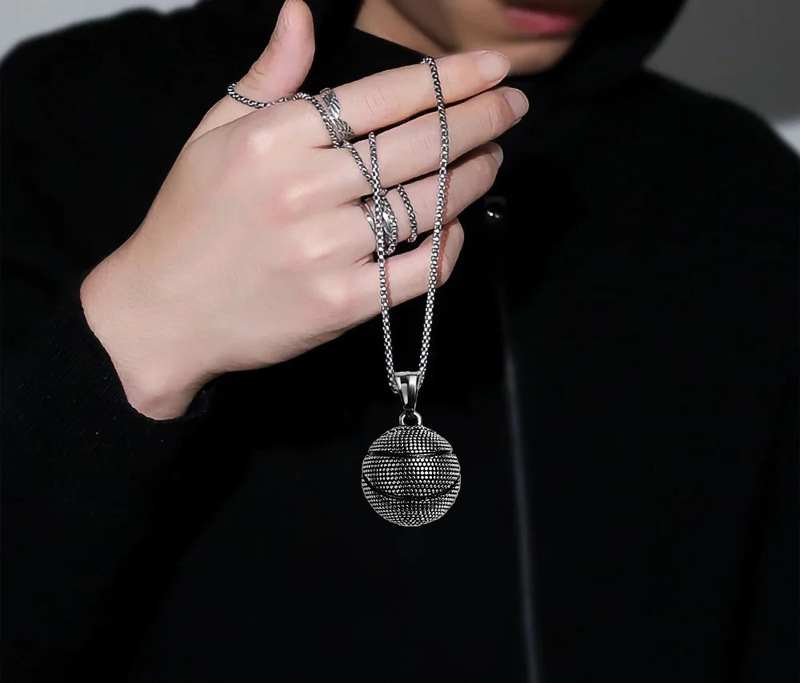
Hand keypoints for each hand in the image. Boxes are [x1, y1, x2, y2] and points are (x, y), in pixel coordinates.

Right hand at [80, 0, 527, 418]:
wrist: (163, 314)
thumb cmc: (190, 223)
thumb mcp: (212, 136)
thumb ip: (267, 77)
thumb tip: (301, 11)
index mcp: (275, 138)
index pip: (383, 96)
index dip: (449, 78)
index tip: (491, 68)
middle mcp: (305, 190)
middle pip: (418, 144)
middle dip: (481, 118)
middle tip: (514, 106)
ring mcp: (326, 250)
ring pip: (427, 203)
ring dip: (474, 176)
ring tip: (494, 157)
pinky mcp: (341, 304)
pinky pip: (419, 270)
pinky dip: (448, 245)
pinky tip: (456, 224)